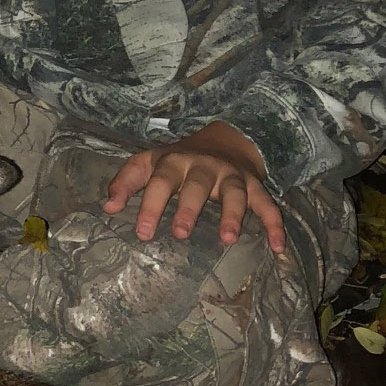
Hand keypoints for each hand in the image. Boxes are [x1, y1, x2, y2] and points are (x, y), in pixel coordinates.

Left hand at [103, 122, 285, 254]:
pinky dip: (275, 224)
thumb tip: (107, 206)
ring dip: (233, 214)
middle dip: (190, 208)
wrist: (224, 139)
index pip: (160, 182)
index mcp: (174, 162)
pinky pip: (267, 205)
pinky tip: (278, 247)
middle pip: (197, 185)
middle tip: (181, 233)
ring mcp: (231, 176)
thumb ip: (126, 181)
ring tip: (228, 239)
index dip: (152, 205)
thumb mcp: (148, 163)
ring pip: (234, 193)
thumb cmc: (178, 160)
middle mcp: (204, 167)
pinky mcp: (254, 186)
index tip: (144, 232)